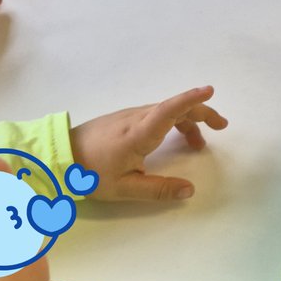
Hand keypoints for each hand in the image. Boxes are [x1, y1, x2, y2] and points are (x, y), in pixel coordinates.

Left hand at [69, 86, 228, 200]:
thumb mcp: (124, 188)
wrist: (57, 156)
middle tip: (222, 127)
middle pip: (175, 107)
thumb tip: (189, 190)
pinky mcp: (125, 119)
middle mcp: (137, 118)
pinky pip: (157, 114)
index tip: (210, 90)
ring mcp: (130, 116)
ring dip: (189, 121)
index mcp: (139, 133)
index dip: (191, 100)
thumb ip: (158, 190)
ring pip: (167, 110)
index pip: (170, 111)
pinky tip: (174, 140)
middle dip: (202, 112)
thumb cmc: (89, 173)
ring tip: (198, 145)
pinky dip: (174, 122)